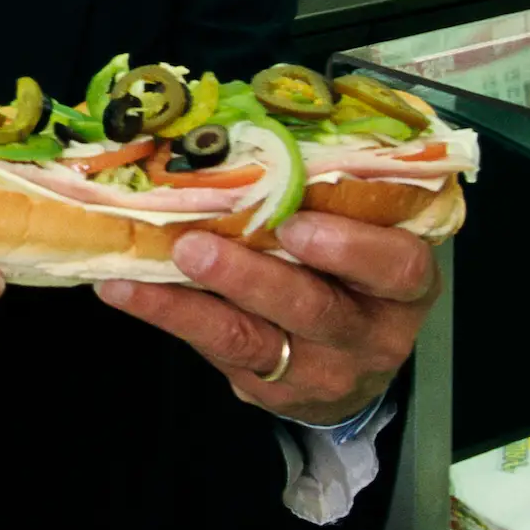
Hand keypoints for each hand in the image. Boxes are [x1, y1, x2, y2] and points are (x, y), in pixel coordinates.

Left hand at [96, 211, 437, 425]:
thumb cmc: (356, 276)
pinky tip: (126, 291)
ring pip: (251, 341)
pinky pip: (215, 354)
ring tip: (139, 274)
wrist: (354, 366)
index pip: (396, 269)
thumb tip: (250, 138)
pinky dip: (169, 317)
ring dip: (189, 305)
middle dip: (250, 278)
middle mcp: (369, 337)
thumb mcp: (370, 239)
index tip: (297, 223)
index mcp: (403, 287)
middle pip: (314, 310)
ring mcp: (319, 372)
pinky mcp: (270, 391)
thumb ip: (333, 201)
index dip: (350, 248)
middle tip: (195, 246)